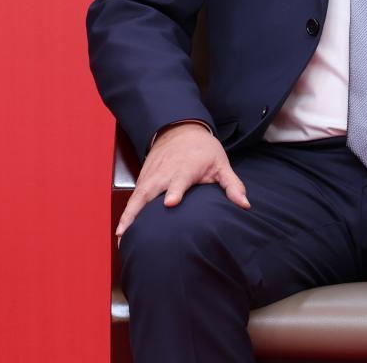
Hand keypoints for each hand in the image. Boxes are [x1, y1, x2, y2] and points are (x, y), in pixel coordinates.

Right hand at [115, 122, 249, 244]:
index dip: (175, 190)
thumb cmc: (204, 150)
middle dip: (139, 209)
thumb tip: (245, 205)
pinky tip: (122, 231)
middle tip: (130, 231)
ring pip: (137, 195)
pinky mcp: (143, 178)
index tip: (170, 202)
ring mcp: (152, 175)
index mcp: (186, 167)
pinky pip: (133, 196)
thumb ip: (232, 185)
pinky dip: (126, 212)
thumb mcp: (221, 164)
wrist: (181, 129)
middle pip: (150, 190)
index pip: (180, 179)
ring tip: (121, 237)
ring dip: (128, 215)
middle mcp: (165, 171)